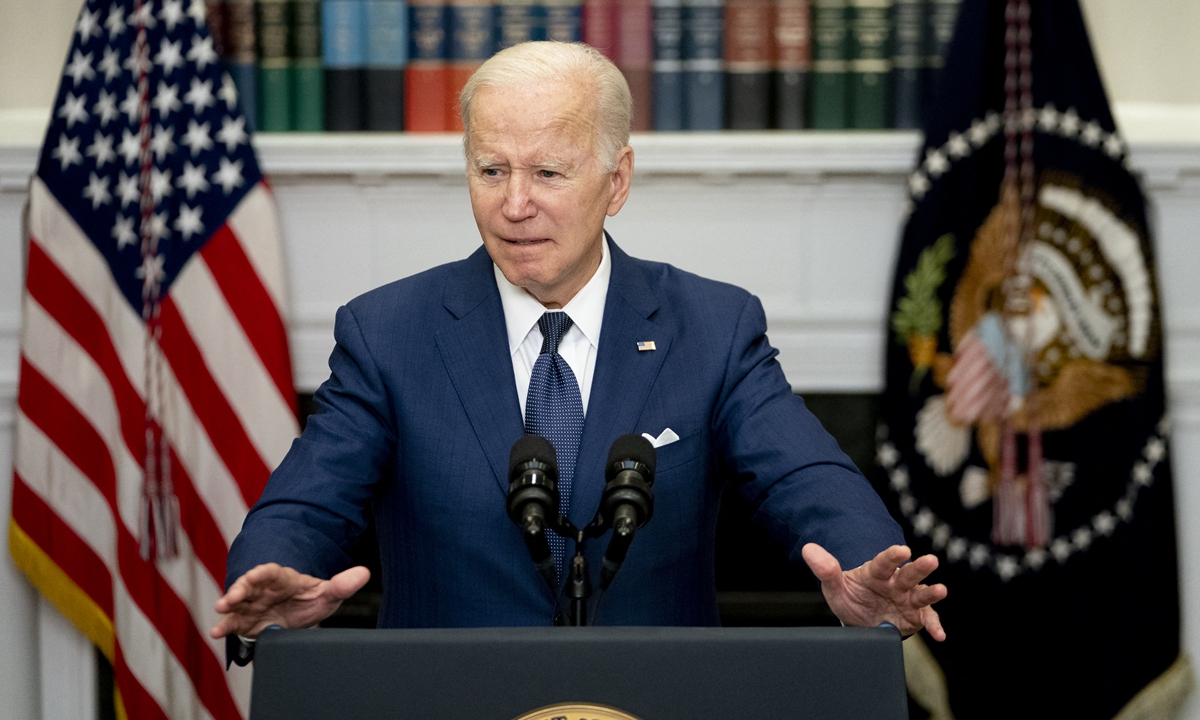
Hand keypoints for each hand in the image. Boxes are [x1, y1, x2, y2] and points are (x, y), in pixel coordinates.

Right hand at [210, 563, 370, 639]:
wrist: (300, 616)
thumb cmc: (310, 599)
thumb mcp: (328, 593)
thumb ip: (342, 585)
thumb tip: (364, 573)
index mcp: (282, 579)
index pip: (270, 572)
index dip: (261, 574)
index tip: (254, 576)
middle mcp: (263, 590)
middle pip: (247, 586)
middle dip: (237, 591)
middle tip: (229, 599)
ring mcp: (252, 605)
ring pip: (236, 603)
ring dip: (227, 607)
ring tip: (220, 611)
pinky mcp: (246, 622)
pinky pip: (233, 623)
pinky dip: (224, 627)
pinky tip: (216, 633)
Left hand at [802, 543, 946, 640]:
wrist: (861, 619)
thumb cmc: (851, 596)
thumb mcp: (835, 586)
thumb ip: (825, 569)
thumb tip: (808, 549)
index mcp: (876, 572)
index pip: (884, 561)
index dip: (892, 555)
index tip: (902, 549)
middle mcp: (895, 583)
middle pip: (908, 573)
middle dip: (919, 567)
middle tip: (931, 560)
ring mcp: (907, 599)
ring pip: (921, 594)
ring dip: (931, 593)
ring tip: (941, 590)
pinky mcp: (914, 616)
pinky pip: (926, 620)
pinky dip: (933, 626)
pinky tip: (939, 634)